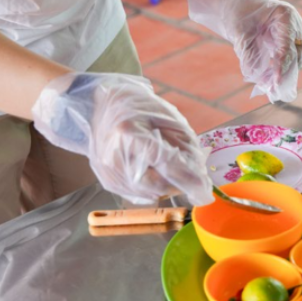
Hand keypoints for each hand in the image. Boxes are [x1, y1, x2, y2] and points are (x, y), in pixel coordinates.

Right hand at [31, 73, 212, 204]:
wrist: (96, 106)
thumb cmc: (136, 106)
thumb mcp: (167, 118)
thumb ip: (185, 146)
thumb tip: (199, 177)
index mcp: (129, 133)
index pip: (166, 163)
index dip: (188, 179)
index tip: (205, 192)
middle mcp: (114, 156)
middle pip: (158, 185)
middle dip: (178, 183)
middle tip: (189, 175)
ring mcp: (107, 171)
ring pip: (149, 193)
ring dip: (166, 186)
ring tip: (168, 167)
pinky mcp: (106, 180)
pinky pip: (137, 194)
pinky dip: (151, 187)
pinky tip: (151, 170)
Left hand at [187, 0, 301, 103]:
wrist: (240, 0)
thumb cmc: (240, 10)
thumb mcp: (239, 29)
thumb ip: (247, 51)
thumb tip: (252, 75)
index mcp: (286, 16)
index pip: (288, 46)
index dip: (282, 66)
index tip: (275, 82)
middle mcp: (294, 26)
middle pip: (296, 55)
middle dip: (285, 74)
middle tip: (275, 92)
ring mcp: (293, 35)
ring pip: (293, 60)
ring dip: (283, 76)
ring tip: (272, 93)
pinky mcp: (286, 44)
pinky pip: (285, 61)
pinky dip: (278, 72)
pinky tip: (269, 85)